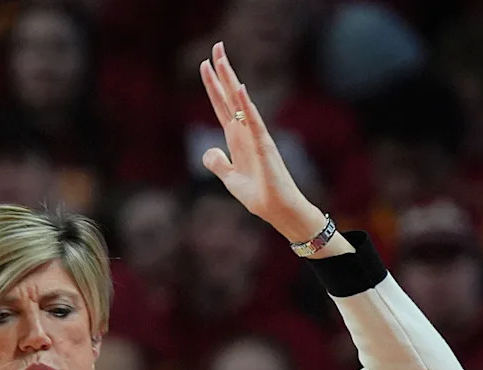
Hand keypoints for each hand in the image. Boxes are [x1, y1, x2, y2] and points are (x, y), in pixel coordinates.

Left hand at [198, 42, 322, 241]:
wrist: (277, 210)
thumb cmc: (259, 194)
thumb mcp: (229, 179)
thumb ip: (218, 164)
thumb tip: (207, 151)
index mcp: (236, 138)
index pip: (221, 105)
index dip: (213, 85)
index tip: (205, 64)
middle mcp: (246, 132)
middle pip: (229, 97)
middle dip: (222, 72)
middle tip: (216, 46)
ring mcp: (255, 136)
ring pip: (240, 103)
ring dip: (231, 81)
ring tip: (222, 59)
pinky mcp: (264, 146)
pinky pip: (254, 122)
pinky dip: (246, 106)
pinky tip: (240, 89)